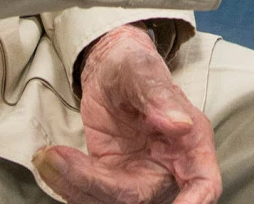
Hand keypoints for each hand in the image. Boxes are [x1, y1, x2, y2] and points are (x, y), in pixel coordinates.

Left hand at [34, 25, 219, 203]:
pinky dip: (67, 181)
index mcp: (191, 143)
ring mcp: (138, 176)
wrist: (110, 69)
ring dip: (75, 184)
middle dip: (97, 186)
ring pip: (110, 200)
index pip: (203, 184)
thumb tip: (180, 124)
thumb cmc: (135, 64)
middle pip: (141, 198)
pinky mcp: (111, 177)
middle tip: (61, 160)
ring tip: (49, 156)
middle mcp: (168, 167)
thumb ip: (160, 96)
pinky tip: (51, 159)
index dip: (194, 203)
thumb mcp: (143, 71)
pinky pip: (89, 192)